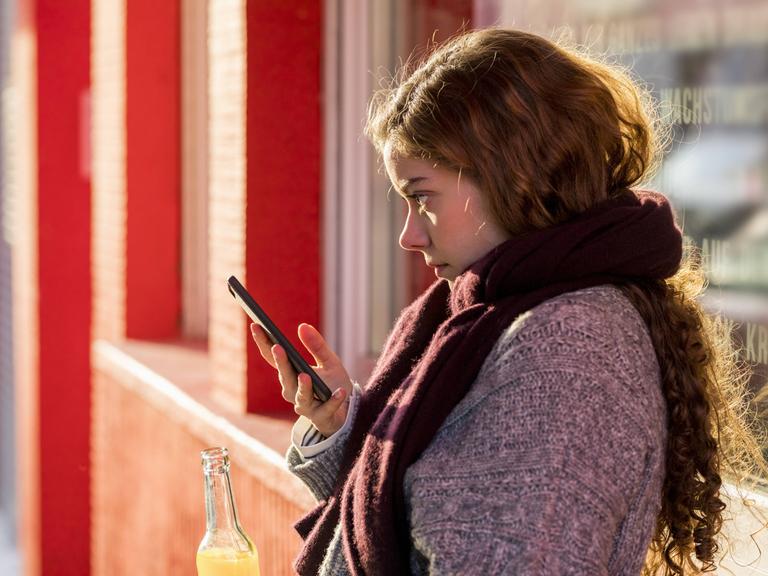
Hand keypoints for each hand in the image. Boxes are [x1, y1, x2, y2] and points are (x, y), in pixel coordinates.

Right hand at [250, 322, 352, 436]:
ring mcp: (306, 406)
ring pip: (300, 398)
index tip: (256, 325)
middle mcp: (293, 391)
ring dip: (303, 387)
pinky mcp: (322, 417)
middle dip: (281, 363)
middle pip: (285, 377)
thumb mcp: (329, 361)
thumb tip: (302, 326)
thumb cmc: (333, 385)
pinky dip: (333, 400)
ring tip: (305, 376)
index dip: (263, 343)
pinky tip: (340, 392)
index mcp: (291, 375)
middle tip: (277, 347)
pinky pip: (327, 409)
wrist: (347, 412)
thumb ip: (317, 346)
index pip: (273, 359)